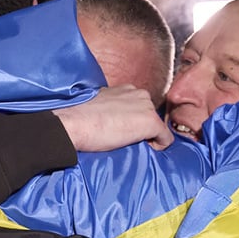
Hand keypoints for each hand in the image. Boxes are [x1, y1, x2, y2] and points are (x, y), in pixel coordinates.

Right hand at [53, 85, 173, 151]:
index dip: (134, 121)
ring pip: (157, 126)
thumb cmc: (79, 118)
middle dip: (142, 127)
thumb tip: (111, 120)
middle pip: (150, 115)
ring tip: (131, 144)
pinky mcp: (151, 121)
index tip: (124, 131)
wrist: (73, 124)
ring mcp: (146, 106)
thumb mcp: (99, 106)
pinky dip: (159, 146)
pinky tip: (145, 149)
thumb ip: (111, 108)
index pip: (139, 106)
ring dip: (148, 136)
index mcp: (125, 88)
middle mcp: (139, 93)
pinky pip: (165, 138)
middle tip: (126, 139)